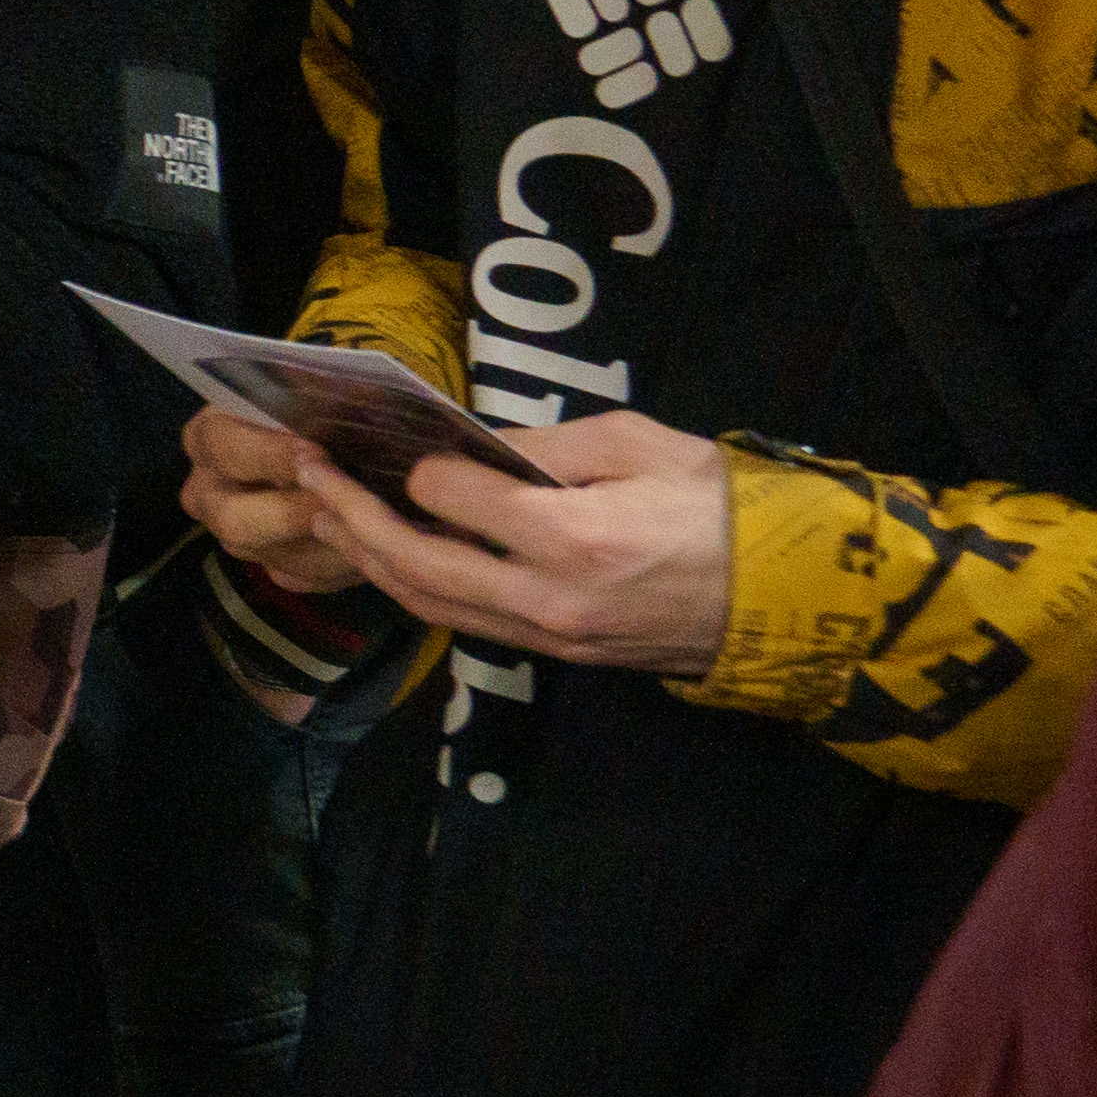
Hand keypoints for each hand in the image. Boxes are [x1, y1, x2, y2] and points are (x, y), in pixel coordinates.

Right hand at [179, 405, 367, 599]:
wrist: (332, 442)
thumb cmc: (317, 408)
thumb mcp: (316, 389)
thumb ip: (325, 392)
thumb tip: (361, 394)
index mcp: (208, 439)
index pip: (225, 448)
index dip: (271, 454)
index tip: (318, 451)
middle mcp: (209, 493)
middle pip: (235, 520)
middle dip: (293, 513)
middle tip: (342, 500)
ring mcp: (237, 536)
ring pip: (275, 556)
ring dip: (327, 542)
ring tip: (375, 521)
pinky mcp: (272, 566)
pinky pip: (305, 577)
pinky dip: (342, 563)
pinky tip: (372, 538)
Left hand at [280, 407, 733, 672]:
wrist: (790, 599)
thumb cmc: (723, 506)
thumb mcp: (639, 445)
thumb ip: (544, 449)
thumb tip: (468, 447)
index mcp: (574, 537)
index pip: (454, 500)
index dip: (417, 470)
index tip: (396, 443)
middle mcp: (548, 597)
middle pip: (416, 564)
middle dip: (350, 515)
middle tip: (306, 471)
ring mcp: (551, 635)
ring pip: (429, 604)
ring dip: (369, 559)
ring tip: (325, 512)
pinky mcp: (558, 652)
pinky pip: (466, 622)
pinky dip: (416, 587)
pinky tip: (389, 554)